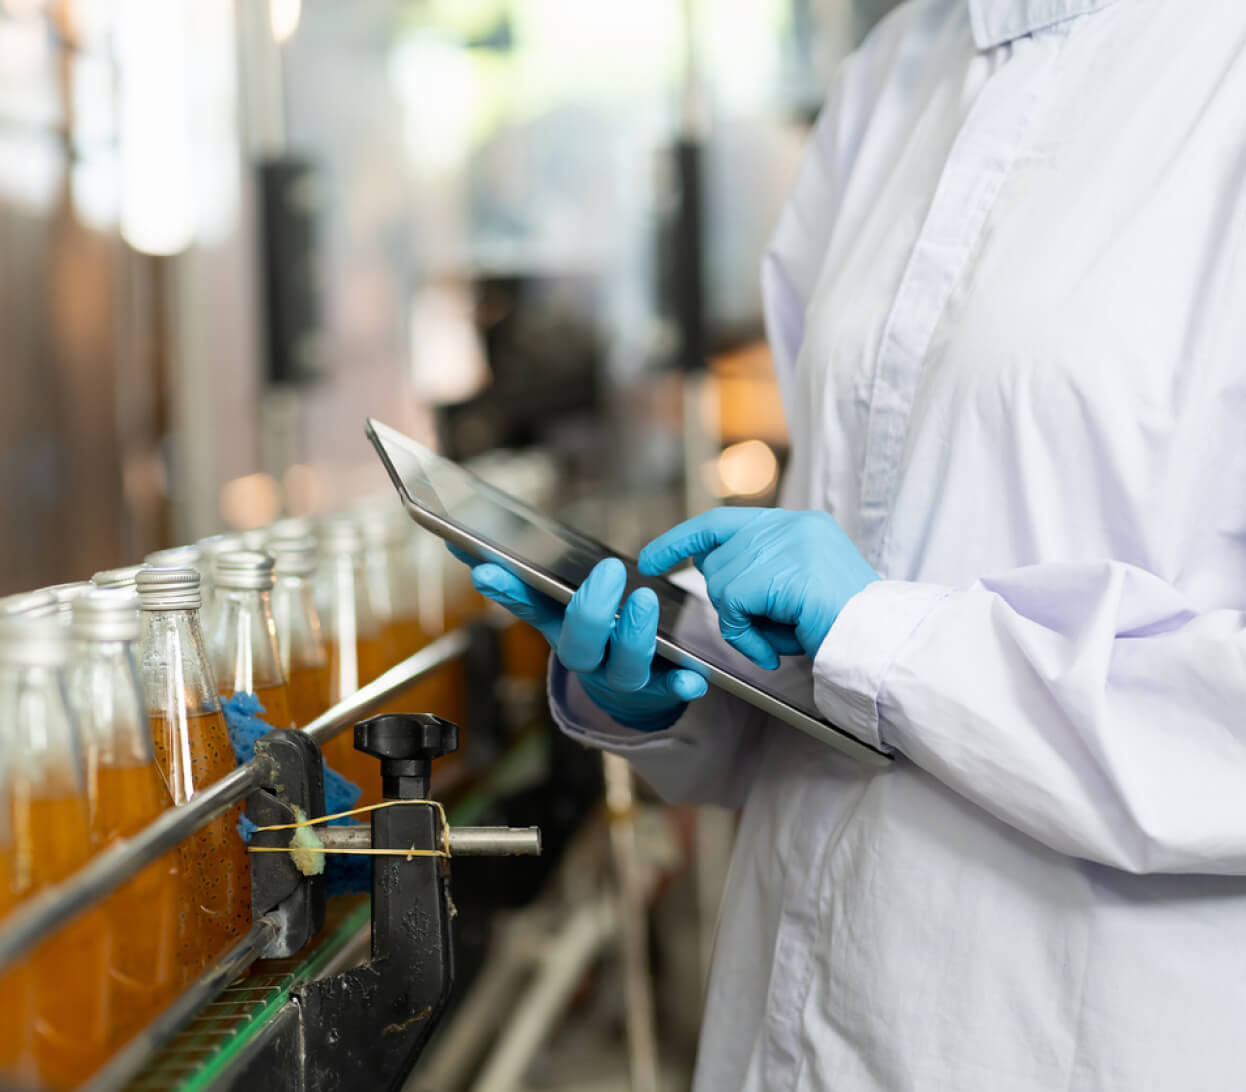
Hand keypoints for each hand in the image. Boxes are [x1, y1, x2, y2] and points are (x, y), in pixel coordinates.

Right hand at [448, 548, 707, 730]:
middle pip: (578, 643)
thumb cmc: (593, 633)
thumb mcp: (558, 604)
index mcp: (559, 628)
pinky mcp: (659, 687)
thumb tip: (459, 542)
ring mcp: (621, 675)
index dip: (507, 590)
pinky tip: (693, 679)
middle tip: (607, 572)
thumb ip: (521, 578)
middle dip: (590, 610)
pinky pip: (671, 690)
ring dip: (634, 636)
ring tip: (645, 602)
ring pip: (624, 667)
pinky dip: (681, 685)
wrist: (625, 690)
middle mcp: (586, 657)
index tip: (487, 570)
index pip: (527, 606)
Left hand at [638, 507, 877, 669]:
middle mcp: (792, 525)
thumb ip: (760, 574)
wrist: (881, 643)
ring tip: (782, 637)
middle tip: (769, 629)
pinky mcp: (781, 571)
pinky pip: (732, 606)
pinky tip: (773, 649)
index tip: (651, 558)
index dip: (682, 540)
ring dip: (743, 624)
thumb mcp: (798, 590)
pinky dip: (745, 636)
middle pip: (718, 561)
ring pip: (722, 584)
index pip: (722, 521)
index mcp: (799, 524)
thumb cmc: (844, 629)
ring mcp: (788, 544)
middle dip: (730, 604)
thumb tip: (711, 573)